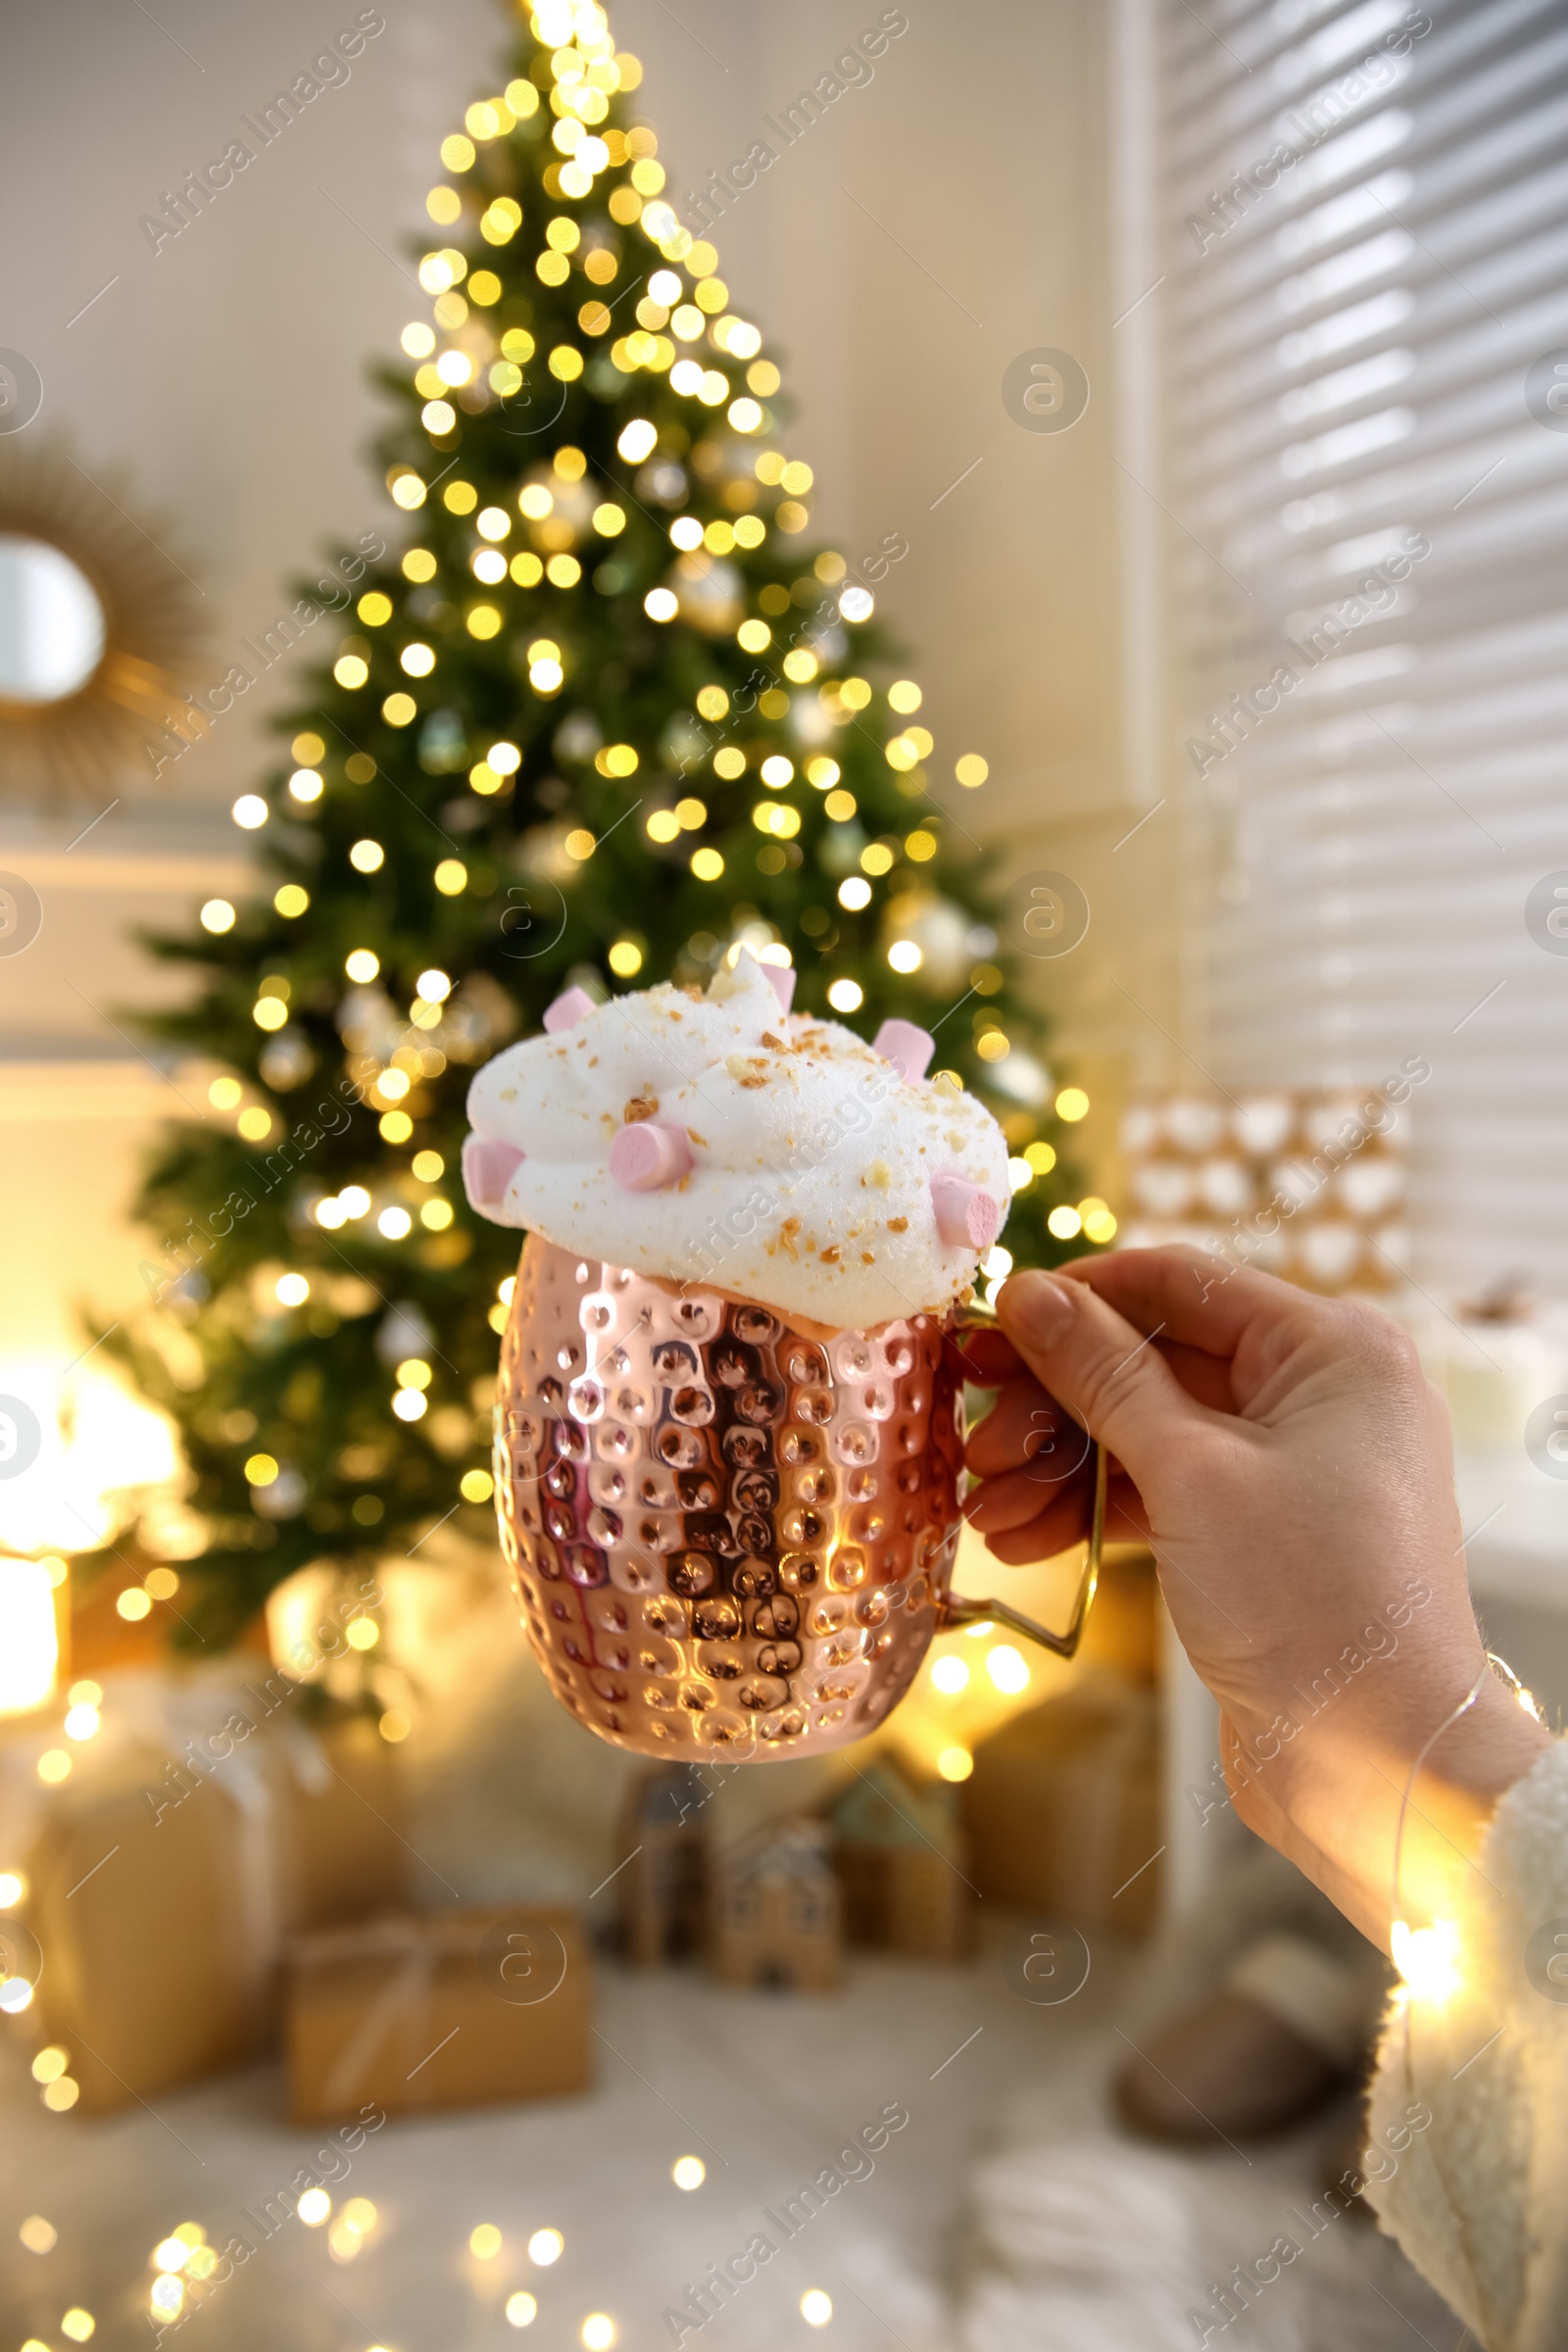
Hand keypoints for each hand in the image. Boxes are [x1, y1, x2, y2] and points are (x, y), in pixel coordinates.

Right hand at [962, 1249, 1550, 1947]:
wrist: (1379, 1762)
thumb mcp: (1192, 1473)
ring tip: (986, 1512)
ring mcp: (1291, 1467)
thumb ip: (1105, 1376)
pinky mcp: (1262, 1534)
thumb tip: (1030, 1293)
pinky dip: (1096, 1511)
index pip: (1180, 1282)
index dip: (1077, 1301)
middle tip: (975, 1440)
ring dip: (1061, 1468)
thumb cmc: (1311, 1601)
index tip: (988, 1329)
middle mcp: (1319, 1394)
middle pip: (1154, 1361)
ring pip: (1148, 1434)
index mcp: (1331, 1349)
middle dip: (1055, 1404)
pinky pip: (1164, 1493)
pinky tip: (1023, 1542)